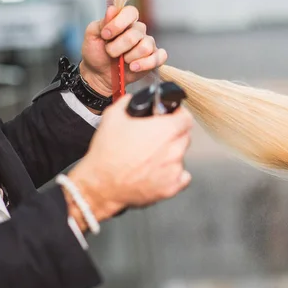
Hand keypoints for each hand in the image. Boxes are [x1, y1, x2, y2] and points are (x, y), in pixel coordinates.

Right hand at [66, 95, 193, 228]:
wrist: (101, 184)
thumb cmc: (107, 154)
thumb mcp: (113, 117)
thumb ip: (128, 103)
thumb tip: (134, 100)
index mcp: (165, 130)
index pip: (186, 118)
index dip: (179, 116)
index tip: (172, 118)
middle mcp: (174, 149)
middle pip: (184, 137)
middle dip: (173, 135)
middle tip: (155, 139)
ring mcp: (175, 169)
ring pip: (181, 157)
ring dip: (171, 155)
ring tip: (150, 158)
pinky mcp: (172, 187)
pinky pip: (181, 177)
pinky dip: (172, 174)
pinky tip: (156, 172)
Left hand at [80, 6, 167, 97]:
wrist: (99, 74)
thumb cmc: (96, 53)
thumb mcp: (92, 35)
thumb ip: (102, 23)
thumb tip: (112, 10)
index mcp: (125, 21)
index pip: (131, 12)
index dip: (119, 23)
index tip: (105, 35)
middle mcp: (139, 31)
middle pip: (135, 34)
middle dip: (118, 46)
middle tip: (110, 52)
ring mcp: (148, 44)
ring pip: (145, 47)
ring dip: (130, 57)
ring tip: (122, 61)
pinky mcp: (155, 59)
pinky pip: (159, 58)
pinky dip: (145, 64)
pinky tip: (133, 67)